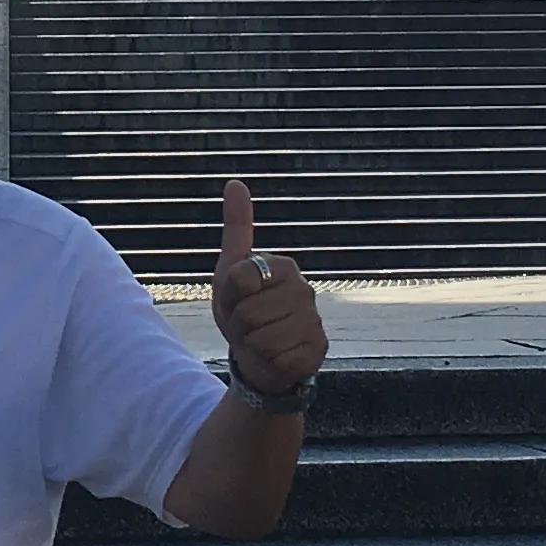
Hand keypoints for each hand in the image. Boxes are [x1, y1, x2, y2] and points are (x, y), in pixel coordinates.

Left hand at [209, 175, 325, 400]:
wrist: (259, 358)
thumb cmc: (244, 311)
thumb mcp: (230, 272)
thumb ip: (236, 229)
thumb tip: (235, 183)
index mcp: (284, 266)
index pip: (239, 280)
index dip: (228, 297)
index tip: (237, 301)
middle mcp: (305, 290)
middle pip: (248, 312)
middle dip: (238, 325)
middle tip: (248, 326)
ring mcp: (314, 321)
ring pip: (261, 338)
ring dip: (252, 345)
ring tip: (261, 341)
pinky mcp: (318, 350)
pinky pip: (276, 358)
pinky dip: (268, 362)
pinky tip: (277, 357)